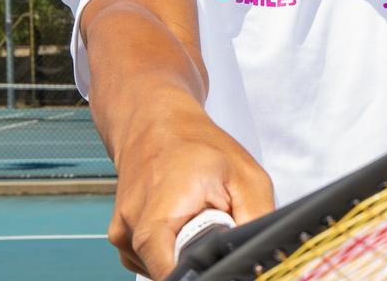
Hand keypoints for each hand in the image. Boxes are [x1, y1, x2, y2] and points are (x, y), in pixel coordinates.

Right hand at [109, 105, 273, 279]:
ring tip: (193, 212)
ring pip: (166, 268)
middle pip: (175, 273)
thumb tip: (264, 258)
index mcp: (161, 216)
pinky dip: (172, 246)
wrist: (155, 123)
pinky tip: (179, 216)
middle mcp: (132, 231)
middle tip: (212, 221)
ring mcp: (122, 237)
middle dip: (200, 255)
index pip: (176, 277)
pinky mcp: (122, 240)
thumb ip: (257, 223)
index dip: (205, 272)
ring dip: (186, 249)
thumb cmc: (197, 144)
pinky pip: (155, 260)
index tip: (220, 252)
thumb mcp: (247, 178)